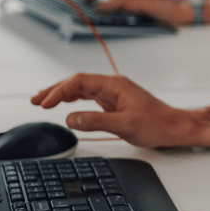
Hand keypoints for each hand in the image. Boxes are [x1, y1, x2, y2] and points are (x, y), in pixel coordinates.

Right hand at [30, 72, 209, 147]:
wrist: (175, 127)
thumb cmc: (156, 124)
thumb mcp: (125, 125)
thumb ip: (96, 121)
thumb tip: (70, 118)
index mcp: (114, 85)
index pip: (79, 82)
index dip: (59, 91)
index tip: (44, 103)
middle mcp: (112, 86)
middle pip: (77, 83)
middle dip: (55, 90)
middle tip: (35, 100)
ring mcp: (114, 94)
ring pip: (82, 90)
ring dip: (62, 95)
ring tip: (42, 102)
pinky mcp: (115, 103)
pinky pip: (89, 98)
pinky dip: (74, 101)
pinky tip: (65, 105)